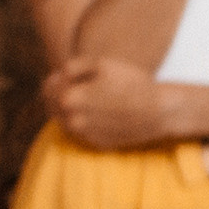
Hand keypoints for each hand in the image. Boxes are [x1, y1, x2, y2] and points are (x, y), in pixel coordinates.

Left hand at [43, 55, 208, 148]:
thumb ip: (72, 67)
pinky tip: (98, 111)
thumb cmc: (132, 83)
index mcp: (69, 100)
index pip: (48, 89)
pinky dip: (84, 121)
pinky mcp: (97, 144)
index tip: (67, 75)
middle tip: (74, 85)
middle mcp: (73, 121)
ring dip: (70, 109)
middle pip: (54, 106)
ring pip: (65, 120)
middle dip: (59, 94)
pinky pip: (82, 131)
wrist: (160, 111)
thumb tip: (58, 75)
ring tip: (86, 97)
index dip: (56, 79)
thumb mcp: (102, 64)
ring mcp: (85, 135)